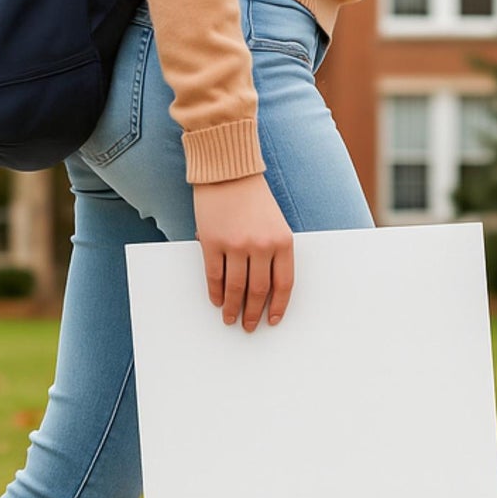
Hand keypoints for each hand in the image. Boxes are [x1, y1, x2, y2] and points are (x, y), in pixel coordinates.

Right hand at [192, 174, 293, 330]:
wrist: (228, 172)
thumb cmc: (253, 198)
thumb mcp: (275, 224)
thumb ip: (273, 252)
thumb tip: (263, 290)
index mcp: (283, 241)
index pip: (284, 284)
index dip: (278, 306)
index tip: (272, 320)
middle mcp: (261, 245)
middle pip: (259, 291)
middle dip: (253, 312)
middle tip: (249, 326)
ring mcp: (236, 245)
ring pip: (235, 288)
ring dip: (232, 308)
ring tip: (230, 318)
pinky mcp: (212, 242)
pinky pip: (214, 276)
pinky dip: (215, 292)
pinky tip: (216, 300)